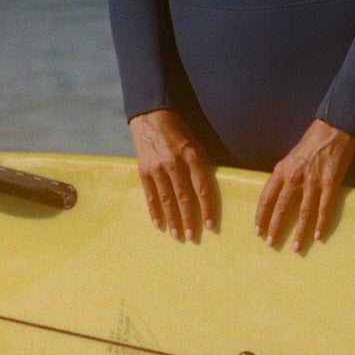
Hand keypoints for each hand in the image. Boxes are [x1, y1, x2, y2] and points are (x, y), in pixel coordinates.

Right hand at [128, 110, 216, 240]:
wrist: (150, 117)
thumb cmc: (178, 132)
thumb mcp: (195, 143)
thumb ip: (201, 164)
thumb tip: (208, 188)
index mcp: (192, 155)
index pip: (202, 187)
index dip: (207, 208)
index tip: (210, 225)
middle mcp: (174, 163)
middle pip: (184, 197)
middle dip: (189, 219)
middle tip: (192, 237)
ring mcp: (157, 168)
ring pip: (166, 199)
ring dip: (172, 219)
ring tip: (176, 235)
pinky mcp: (144, 170)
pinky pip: (150, 195)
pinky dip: (154, 211)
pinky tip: (158, 224)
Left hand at [254, 119, 354, 253]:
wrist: (334, 128)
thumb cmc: (312, 141)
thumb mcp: (291, 156)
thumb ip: (285, 175)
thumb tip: (279, 192)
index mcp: (282, 170)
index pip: (266, 198)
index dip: (261, 216)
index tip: (257, 231)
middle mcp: (294, 178)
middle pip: (281, 209)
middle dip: (275, 229)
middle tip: (270, 244)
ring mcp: (313, 182)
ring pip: (303, 213)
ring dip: (299, 233)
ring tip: (296, 248)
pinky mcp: (330, 183)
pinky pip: (324, 208)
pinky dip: (321, 223)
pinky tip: (318, 236)